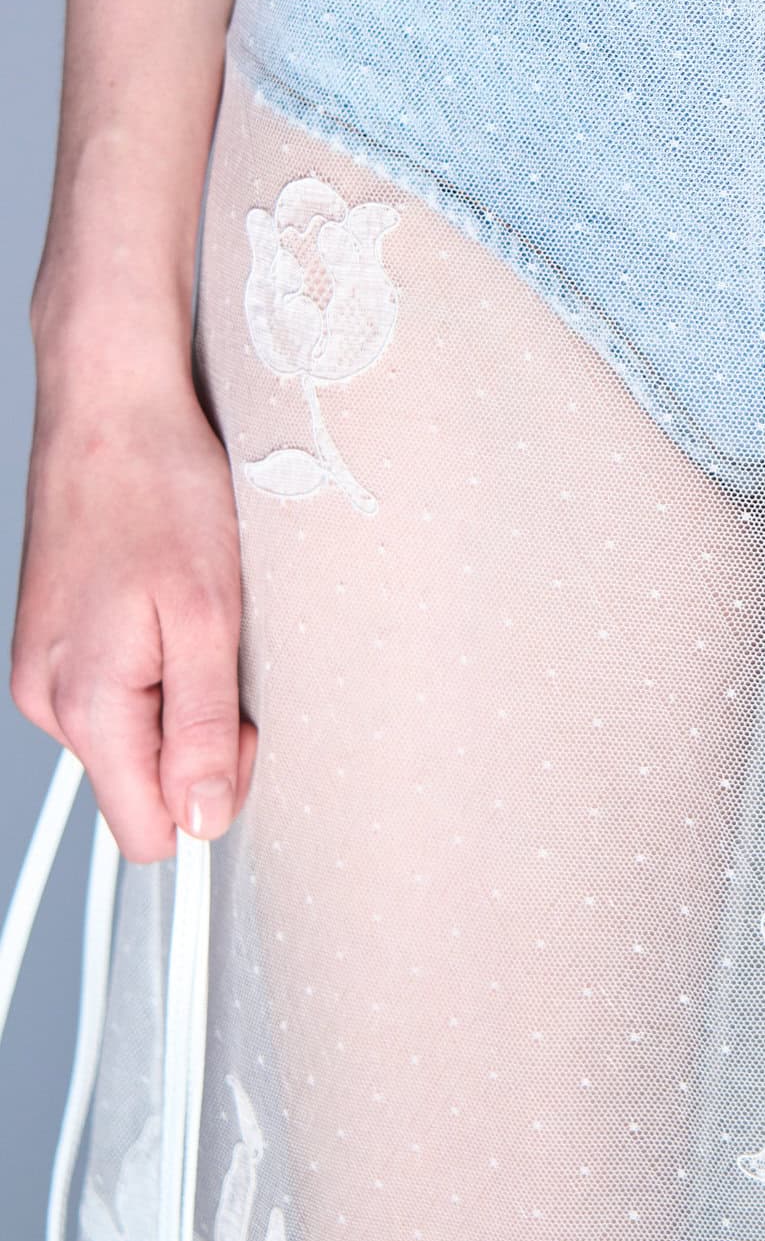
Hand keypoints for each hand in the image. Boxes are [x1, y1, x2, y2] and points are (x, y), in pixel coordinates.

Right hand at [10, 342, 256, 863]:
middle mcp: (49, 699)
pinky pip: (115, 692)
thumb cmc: (160, 489)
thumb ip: (205, 727)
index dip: (211, 795)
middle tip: (225, 650)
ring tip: (191, 613)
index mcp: (86, 703)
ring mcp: (44, 670)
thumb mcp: (210, 614)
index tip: (244, 729)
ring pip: (131, 736)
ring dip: (177, 693)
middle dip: (199, 738)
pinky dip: (153, 662)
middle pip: (141, 785)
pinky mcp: (52, 642)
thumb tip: (204, 820)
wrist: (111, 407)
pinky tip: (163, 602)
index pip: (148, 832)